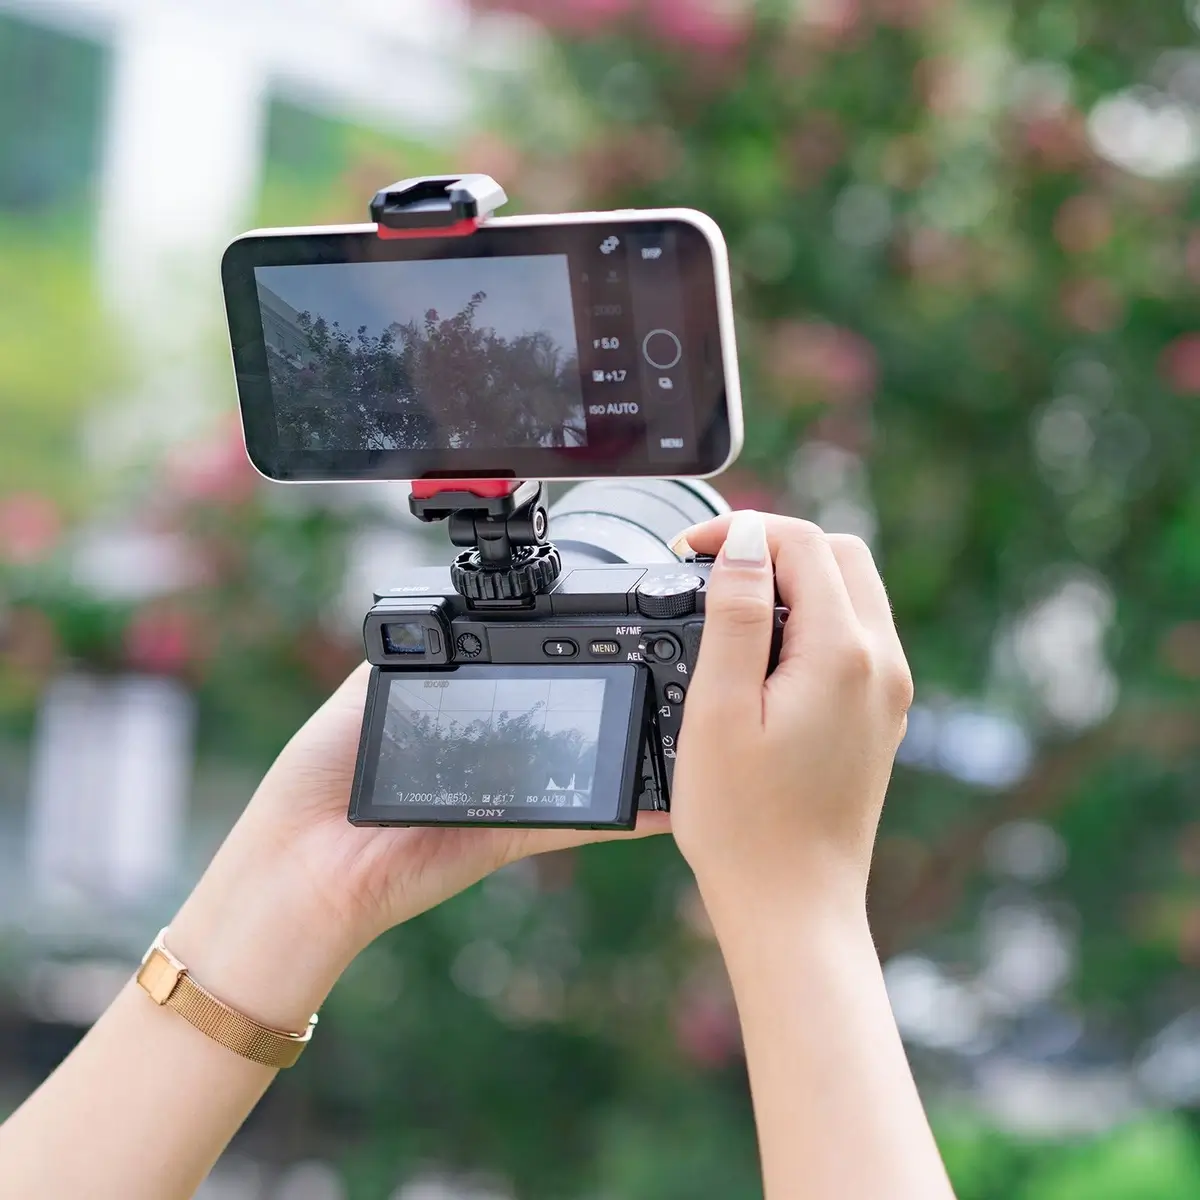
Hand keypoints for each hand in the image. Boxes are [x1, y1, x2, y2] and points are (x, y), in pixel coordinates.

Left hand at [236, 662, 670, 947]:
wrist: (305, 859)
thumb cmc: (322, 772)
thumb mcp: (369, 689)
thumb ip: (416, 649)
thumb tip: (459, 601)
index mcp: (463, 712)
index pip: (528, 677)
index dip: (567, 655)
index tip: (610, 630)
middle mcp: (494, 752)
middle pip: (564, 721)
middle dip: (612, 697)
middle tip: (662, 669)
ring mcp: (510, 797)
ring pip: (582, 769)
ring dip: (628, 752)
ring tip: (676, 724)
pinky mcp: (515, 836)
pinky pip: (578, 821)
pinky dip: (628, 815)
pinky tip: (668, 797)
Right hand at [670, 511, 911, 918]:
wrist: (793, 906)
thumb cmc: (745, 823)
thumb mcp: (718, 708)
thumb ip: (733, 613)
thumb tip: (744, 541)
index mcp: (842, 654)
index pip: (801, 544)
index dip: (738, 532)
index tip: (687, 550)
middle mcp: (882, 665)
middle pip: (840, 555)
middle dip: (774, 546)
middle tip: (710, 573)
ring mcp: (889, 692)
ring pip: (853, 592)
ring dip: (795, 581)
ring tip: (731, 613)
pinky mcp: (881, 716)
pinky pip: (856, 636)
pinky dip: (813, 621)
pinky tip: (765, 657)